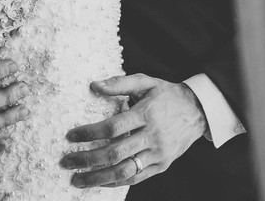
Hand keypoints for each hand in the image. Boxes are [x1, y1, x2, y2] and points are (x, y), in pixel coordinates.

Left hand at [59, 74, 206, 188]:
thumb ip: (119, 83)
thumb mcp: (146, 82)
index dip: (89, 133)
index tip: (70, 137)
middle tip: (66, 162)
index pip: (112, 127)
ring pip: (124, 171)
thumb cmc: (167, 94)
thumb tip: (93, 85)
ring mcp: (158, 153)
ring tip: (77, 179)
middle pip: (115, 153)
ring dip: (98, 178)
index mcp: (146, 114)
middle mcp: (152, 136)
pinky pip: (136, 178)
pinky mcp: (162, 165)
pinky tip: (100, 182)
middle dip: (86, 159)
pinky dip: (115, 182)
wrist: (198, 110)